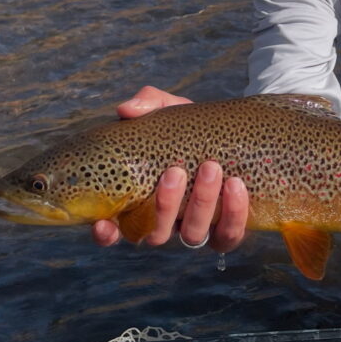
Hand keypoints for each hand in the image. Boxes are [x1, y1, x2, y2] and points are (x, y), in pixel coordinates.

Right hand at [91, 87, 249, 251]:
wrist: (233, 130)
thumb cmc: (188, 126)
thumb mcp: (168, 110)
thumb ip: (147, 105)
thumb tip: (126, 108)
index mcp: (141, 200)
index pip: (112, 230)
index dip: (105, 234)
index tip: (104, 223)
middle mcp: (166, 221)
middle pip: (156, 234)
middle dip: (165, 207)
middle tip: (176, 171)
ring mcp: (195, 227)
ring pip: (192, 234)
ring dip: (201, 204)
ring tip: (211, 168)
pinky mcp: (227, 230)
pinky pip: (228, 235)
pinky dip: (233, 213)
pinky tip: (236, 186)